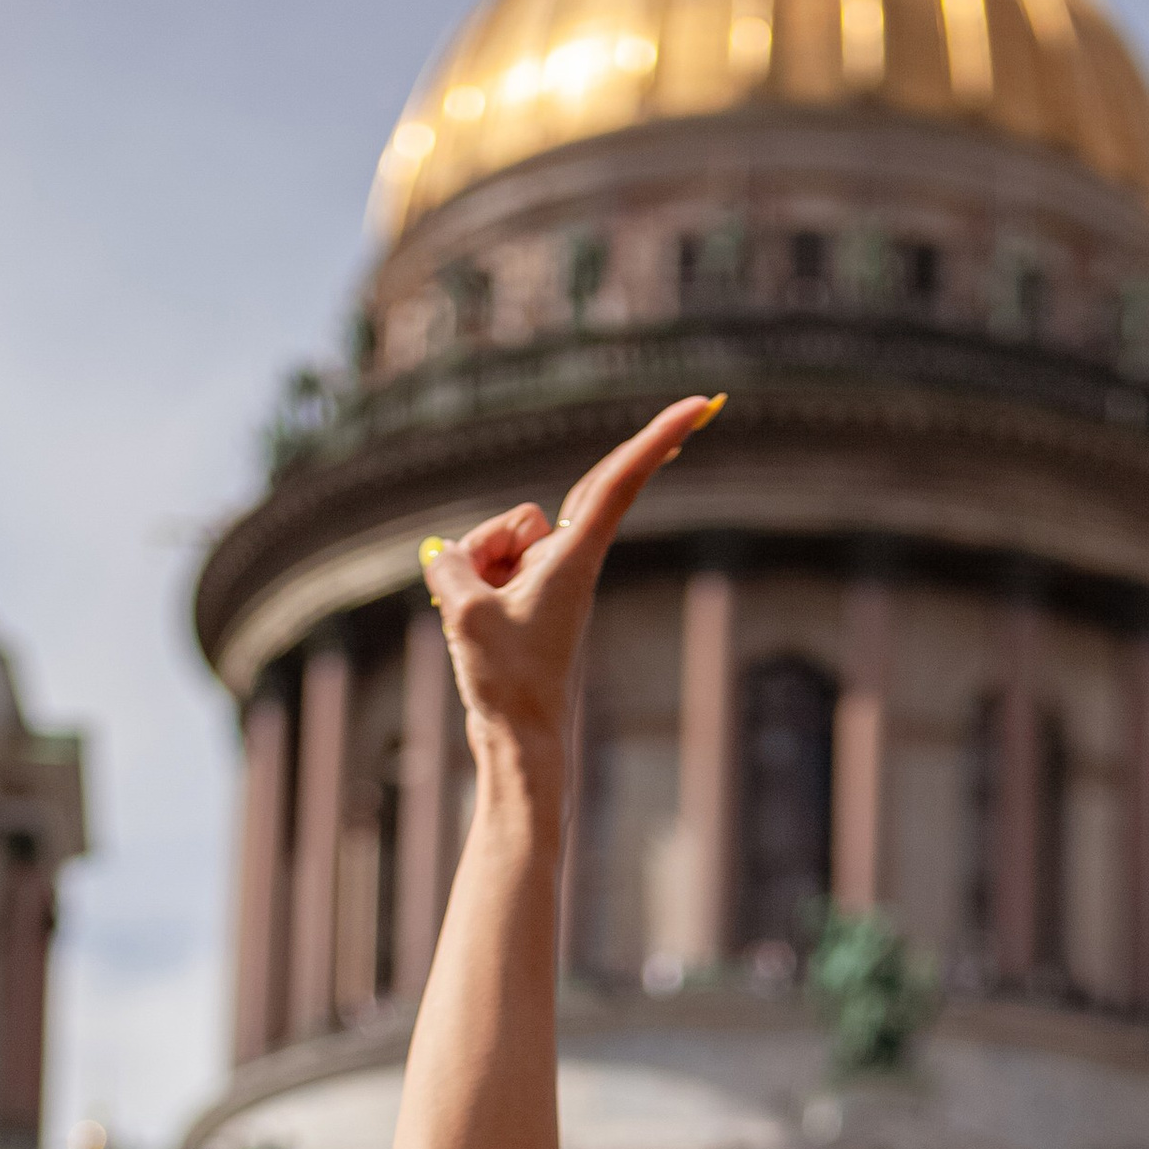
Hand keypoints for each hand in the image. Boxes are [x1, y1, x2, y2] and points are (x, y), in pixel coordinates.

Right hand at [422, 393, 719, 761]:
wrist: (519, 742)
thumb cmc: (506, 684)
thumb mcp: (464, 613)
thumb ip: (453, 566)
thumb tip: (449, 558)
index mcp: (574, 559)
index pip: (620, 482)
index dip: (656, 436)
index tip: (700, 406)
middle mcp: (569, 561)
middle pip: (551, 505)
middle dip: (531, 527)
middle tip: (652, 461)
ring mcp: (549, 579)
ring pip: (498, 538)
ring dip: (476, 569)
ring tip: (482, 626)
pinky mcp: (528, 596)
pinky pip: (487, 564)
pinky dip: (471, 586)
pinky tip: (470, 626)